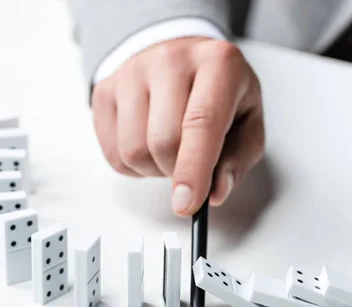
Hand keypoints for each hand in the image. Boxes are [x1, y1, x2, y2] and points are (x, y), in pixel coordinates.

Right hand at [91, 37, 264, 215]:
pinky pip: (113, 152)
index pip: (201, 121)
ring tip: (169, 151)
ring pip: (133, 150)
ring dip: (153, 169)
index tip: (187, 204)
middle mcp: (170, 60)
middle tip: (190, 165)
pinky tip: (148, 145)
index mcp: (218, 63)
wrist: (180, 57)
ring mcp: (131, 72)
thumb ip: (238, 159)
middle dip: (177, 172)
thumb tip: (215, 193)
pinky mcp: (105, 90)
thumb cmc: (218, 93)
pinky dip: (133, 165)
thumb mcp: (247, 121)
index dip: (194, 169)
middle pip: (163, 141)